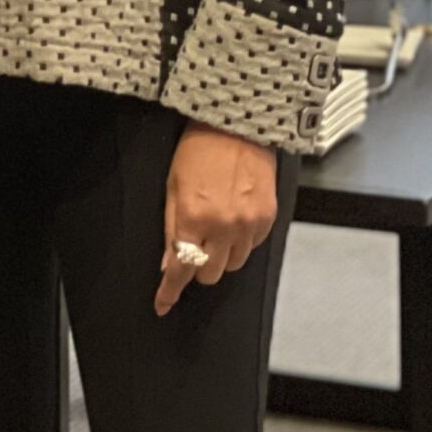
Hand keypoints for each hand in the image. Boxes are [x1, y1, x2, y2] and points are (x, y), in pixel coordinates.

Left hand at [156, 122, 278, 314]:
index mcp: (193, 216)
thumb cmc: (198, 148)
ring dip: (222, 255)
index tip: (163, 305)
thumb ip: (171, 227)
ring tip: (216, 226)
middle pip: (210, 273)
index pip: (180, 267)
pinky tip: (234, 218)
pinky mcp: (268, 219)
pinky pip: (253, 247)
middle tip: (195, 245)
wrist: (236, 126)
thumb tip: (168, 262)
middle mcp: (223, 225)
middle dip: (199, 265)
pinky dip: (241, 241)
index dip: (170, 291)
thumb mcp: (172, 185)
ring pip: (234, 265)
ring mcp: (249, 224)